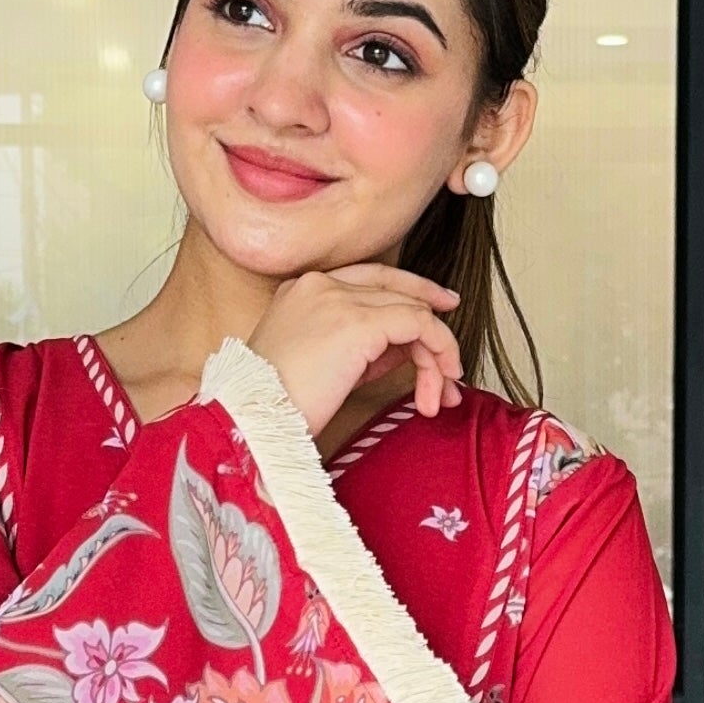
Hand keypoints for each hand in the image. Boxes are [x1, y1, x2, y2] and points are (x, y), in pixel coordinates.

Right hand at [247, 264, 463, 439]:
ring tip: (439, 396)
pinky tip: (436, 386)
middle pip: (395, 289)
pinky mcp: (357, 323)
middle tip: (454, 359)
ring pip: (411, 309)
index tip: (437, 310)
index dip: (409, 292)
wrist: (250, 423)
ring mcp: (338, 299)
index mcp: (302, 290)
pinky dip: (438, 352)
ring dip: (435, 354)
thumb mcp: (321, 369)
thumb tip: (405, 347)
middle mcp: (319, 285)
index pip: (370, 279)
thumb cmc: (273, 409)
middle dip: (431, 325)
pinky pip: (418, 325)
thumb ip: (361, 348)